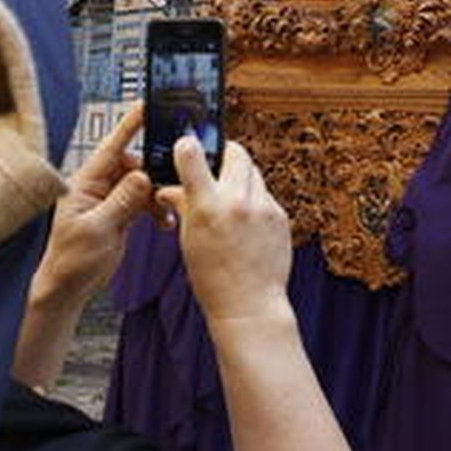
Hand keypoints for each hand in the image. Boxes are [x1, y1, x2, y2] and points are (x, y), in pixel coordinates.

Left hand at [30, 104, 151, 306]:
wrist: (68, 288)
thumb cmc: (70, 260)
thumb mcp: (96, 229)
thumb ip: (120, 201)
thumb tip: (142, 176)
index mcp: (85, 183)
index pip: (112, 146)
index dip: (130, 125)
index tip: (147, 106)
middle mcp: (98, 186)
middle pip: (134, 164)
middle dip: (153, 171)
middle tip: (171, 180)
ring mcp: (110, 200)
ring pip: (142, 184)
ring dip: (157, 195)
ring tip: (167, 211)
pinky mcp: (120, 214)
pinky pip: (144, 201)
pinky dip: (156, 209)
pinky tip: (165, 222)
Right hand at [157, 136, 291, 326]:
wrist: (249, 304)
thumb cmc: (213, 277)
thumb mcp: (188, 239)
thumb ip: (182, 205)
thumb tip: (169, 188)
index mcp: (208, 207)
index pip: (192, 156)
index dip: (186, 146)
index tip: (185, 145)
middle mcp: (238, 202)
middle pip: (236, 152)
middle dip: (225, 155)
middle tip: (216, 167)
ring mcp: (264, 207)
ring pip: (253, 172)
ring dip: (240, 178)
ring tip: (231, 200)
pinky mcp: (280, 216)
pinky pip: (265, 195)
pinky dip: (254, 200)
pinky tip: (246, 222)